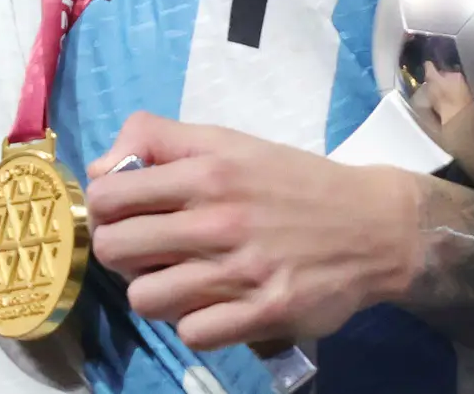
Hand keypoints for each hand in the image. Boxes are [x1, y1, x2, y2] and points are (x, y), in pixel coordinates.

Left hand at [85, 114, 418, 349]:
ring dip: (156, 293)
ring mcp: (240, 271)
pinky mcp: (263, 314)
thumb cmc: (291, 181)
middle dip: (121, 254)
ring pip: (146, 299)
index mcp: (206, 170)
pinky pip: (191, 333)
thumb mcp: (228, 141)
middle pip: (114, 250)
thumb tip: (102, 168)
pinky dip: (195, 323)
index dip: (104, 210)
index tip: (124, 215)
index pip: (108, 196)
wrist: (372, 225)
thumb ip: (160, 140)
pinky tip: (212, 305)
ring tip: (179, 280)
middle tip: (148, 251)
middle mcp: (218, 219)